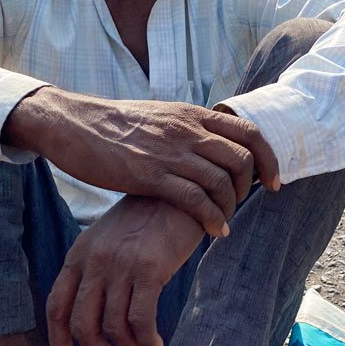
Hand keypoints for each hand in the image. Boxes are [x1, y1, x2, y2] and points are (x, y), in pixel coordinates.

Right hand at [3, 90, 279, 237]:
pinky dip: (212, 219)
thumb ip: (183, 128)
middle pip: (241, 159)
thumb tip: (203, 142)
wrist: (72, 124)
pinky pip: (196, 200)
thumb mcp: (156, 116)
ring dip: (230, 208)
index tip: (272, 181)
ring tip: (222, 222)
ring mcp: (170, 153)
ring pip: (222, 182)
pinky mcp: (151, 176)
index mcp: (190, 114)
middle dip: (250, 188)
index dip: (268, 158)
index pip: (247, 131)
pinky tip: (212, 231)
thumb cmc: (110, 125)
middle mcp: (187, 130)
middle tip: (239, 205)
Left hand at [46, 196, 203, 345]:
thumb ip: (98, 270)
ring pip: (111, 329)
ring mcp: (119, 265)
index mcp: (79, 254)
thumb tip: (96, 314)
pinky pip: (140, 321)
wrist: (181, 193)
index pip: (56, 306)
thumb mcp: (111, 240)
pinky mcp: (148, 270)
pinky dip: (146, 342)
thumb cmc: (149, 220)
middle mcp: (94, 261)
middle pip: (81, 325)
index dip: (58, 341)